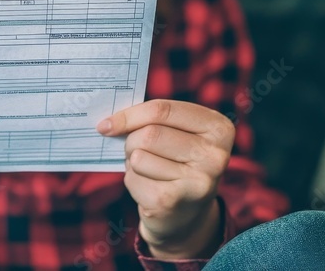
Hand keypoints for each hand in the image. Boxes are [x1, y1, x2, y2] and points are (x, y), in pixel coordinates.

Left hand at [97, 99, 234, 258]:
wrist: (187, 215)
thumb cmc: (177, 162)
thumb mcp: (177, 134)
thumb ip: (152, 119)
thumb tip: (108, 123)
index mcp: (218, 128)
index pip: (162, 110)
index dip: (129, 115)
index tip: (106, 124)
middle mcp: (215, 155)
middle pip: (149, 134)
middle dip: (131, 141)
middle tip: (134, 151)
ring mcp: (198, 181)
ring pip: (139, 156)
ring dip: (133, 162)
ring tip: (149, 170)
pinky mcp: (175, 201)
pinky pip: (133, 179)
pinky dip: (132, 182)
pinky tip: (149, 188)